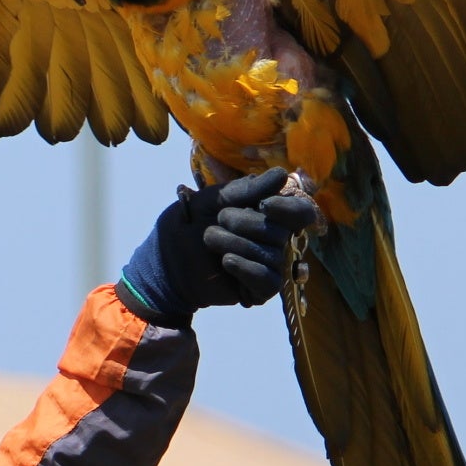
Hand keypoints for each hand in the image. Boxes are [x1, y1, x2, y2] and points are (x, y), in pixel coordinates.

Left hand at [117, 168, 320, 324]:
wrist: (165, 261)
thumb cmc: (189, 224)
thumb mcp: (214, 199)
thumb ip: (247, 189)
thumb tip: (282, 175)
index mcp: (269, 214)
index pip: (301, 211)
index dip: (288, 208)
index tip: (265, 205)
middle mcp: (275, 240)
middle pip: (281, 232)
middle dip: (245, 223)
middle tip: (219, 222)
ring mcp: (270, 266)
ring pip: (272, 255)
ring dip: (234, 244)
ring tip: (209, 240)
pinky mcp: (260, 290)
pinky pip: (268, 280)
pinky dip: (246, 268)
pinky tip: (226, 262)